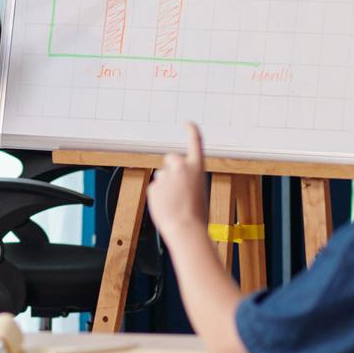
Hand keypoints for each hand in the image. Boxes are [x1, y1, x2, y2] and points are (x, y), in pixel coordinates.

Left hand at [147, 123, 208, 240]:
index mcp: (197, 168)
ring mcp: (165, 177)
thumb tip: (176, 183)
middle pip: (171, 159)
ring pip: (162, 177)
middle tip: (176, 185)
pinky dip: (159, 197)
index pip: (196, 143)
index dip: (192, 131)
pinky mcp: (153, 187)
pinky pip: (155, 189)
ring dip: (166, 186)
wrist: (185, 228)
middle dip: (171, 168)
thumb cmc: (197, 216)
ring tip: (174, 203)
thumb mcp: (199, 192)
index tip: (188, 124)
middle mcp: (180, 168)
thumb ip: (188, 181)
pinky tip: (167, 207)